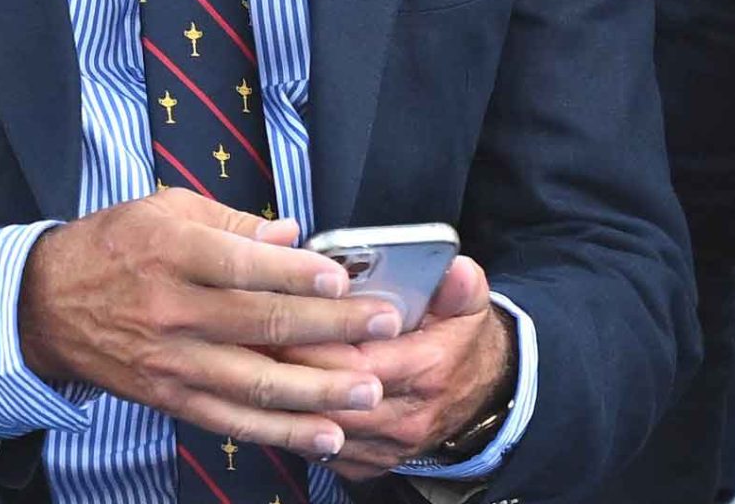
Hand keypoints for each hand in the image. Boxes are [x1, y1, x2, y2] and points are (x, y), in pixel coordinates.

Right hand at [17, 191, 399, 459]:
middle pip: (260, 324)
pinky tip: (323, 435)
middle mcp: (172, 311)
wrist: (43, 305)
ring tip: (367, 392)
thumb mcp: (167, 210)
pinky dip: (280, 432)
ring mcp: (171, 361)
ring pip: (253, 383)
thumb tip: (293, 234)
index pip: (243, 266)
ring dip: (317, 392)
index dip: (296, 274)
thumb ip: (234, 223)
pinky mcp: (170, 397)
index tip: (342, 278)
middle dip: (330, 327)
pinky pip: (231, 419)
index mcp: (173, 253)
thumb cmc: (114, 246)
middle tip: (383, 328)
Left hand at [275, 254, 513, 479]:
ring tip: (252, 366)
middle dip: (288, 370)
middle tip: (252, 339)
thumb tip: (452, 269)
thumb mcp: (471, 304)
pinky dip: (294, 426)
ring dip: (283, 401)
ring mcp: (385, 448)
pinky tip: (272, 399)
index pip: (359, 362)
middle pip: (330, 399)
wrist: (481, 395)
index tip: (282, 316)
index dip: (317, 343)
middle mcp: (406, 418)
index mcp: (428, 370)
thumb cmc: (462, 342)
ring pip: (319, 430)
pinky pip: (319, 450)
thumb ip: (460, 285)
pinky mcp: (368, 464)